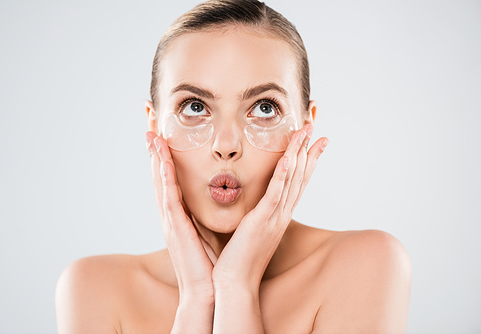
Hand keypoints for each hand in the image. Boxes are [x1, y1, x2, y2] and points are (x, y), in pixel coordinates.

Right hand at [146, 131, 214, 303]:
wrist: (206, 290)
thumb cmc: (208, 261)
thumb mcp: (204, 230)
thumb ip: (202, 212)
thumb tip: (214, 194)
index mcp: (177, 214)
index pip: (168, 178)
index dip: (163, 156)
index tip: (161, 134)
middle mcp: (170, 214)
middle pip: (158, 176)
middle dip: (153, 150)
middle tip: (148, 125)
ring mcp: (170, 221)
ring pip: (160, 183)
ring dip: (155, 159)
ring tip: (152, 136)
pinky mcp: (176, 230)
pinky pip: (169, 201)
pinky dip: (165, 181)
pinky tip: (162, 164)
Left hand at [212, 124, 327, 289]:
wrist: (235, 283)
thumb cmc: (239, 258)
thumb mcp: (252, 230)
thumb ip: (256, 213)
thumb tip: (254, 201)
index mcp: (279, 215)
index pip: (297, 182)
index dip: (307, 160)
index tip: (314, 142)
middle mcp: (282, 214)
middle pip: (300, 177)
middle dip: (309, 150)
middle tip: (315, 128)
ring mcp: (274, 218)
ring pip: (291, 180)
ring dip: (299, 154)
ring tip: (306, 132)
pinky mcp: (261, 222)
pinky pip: (274, 195)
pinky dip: (282, 176)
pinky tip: (287, 158)